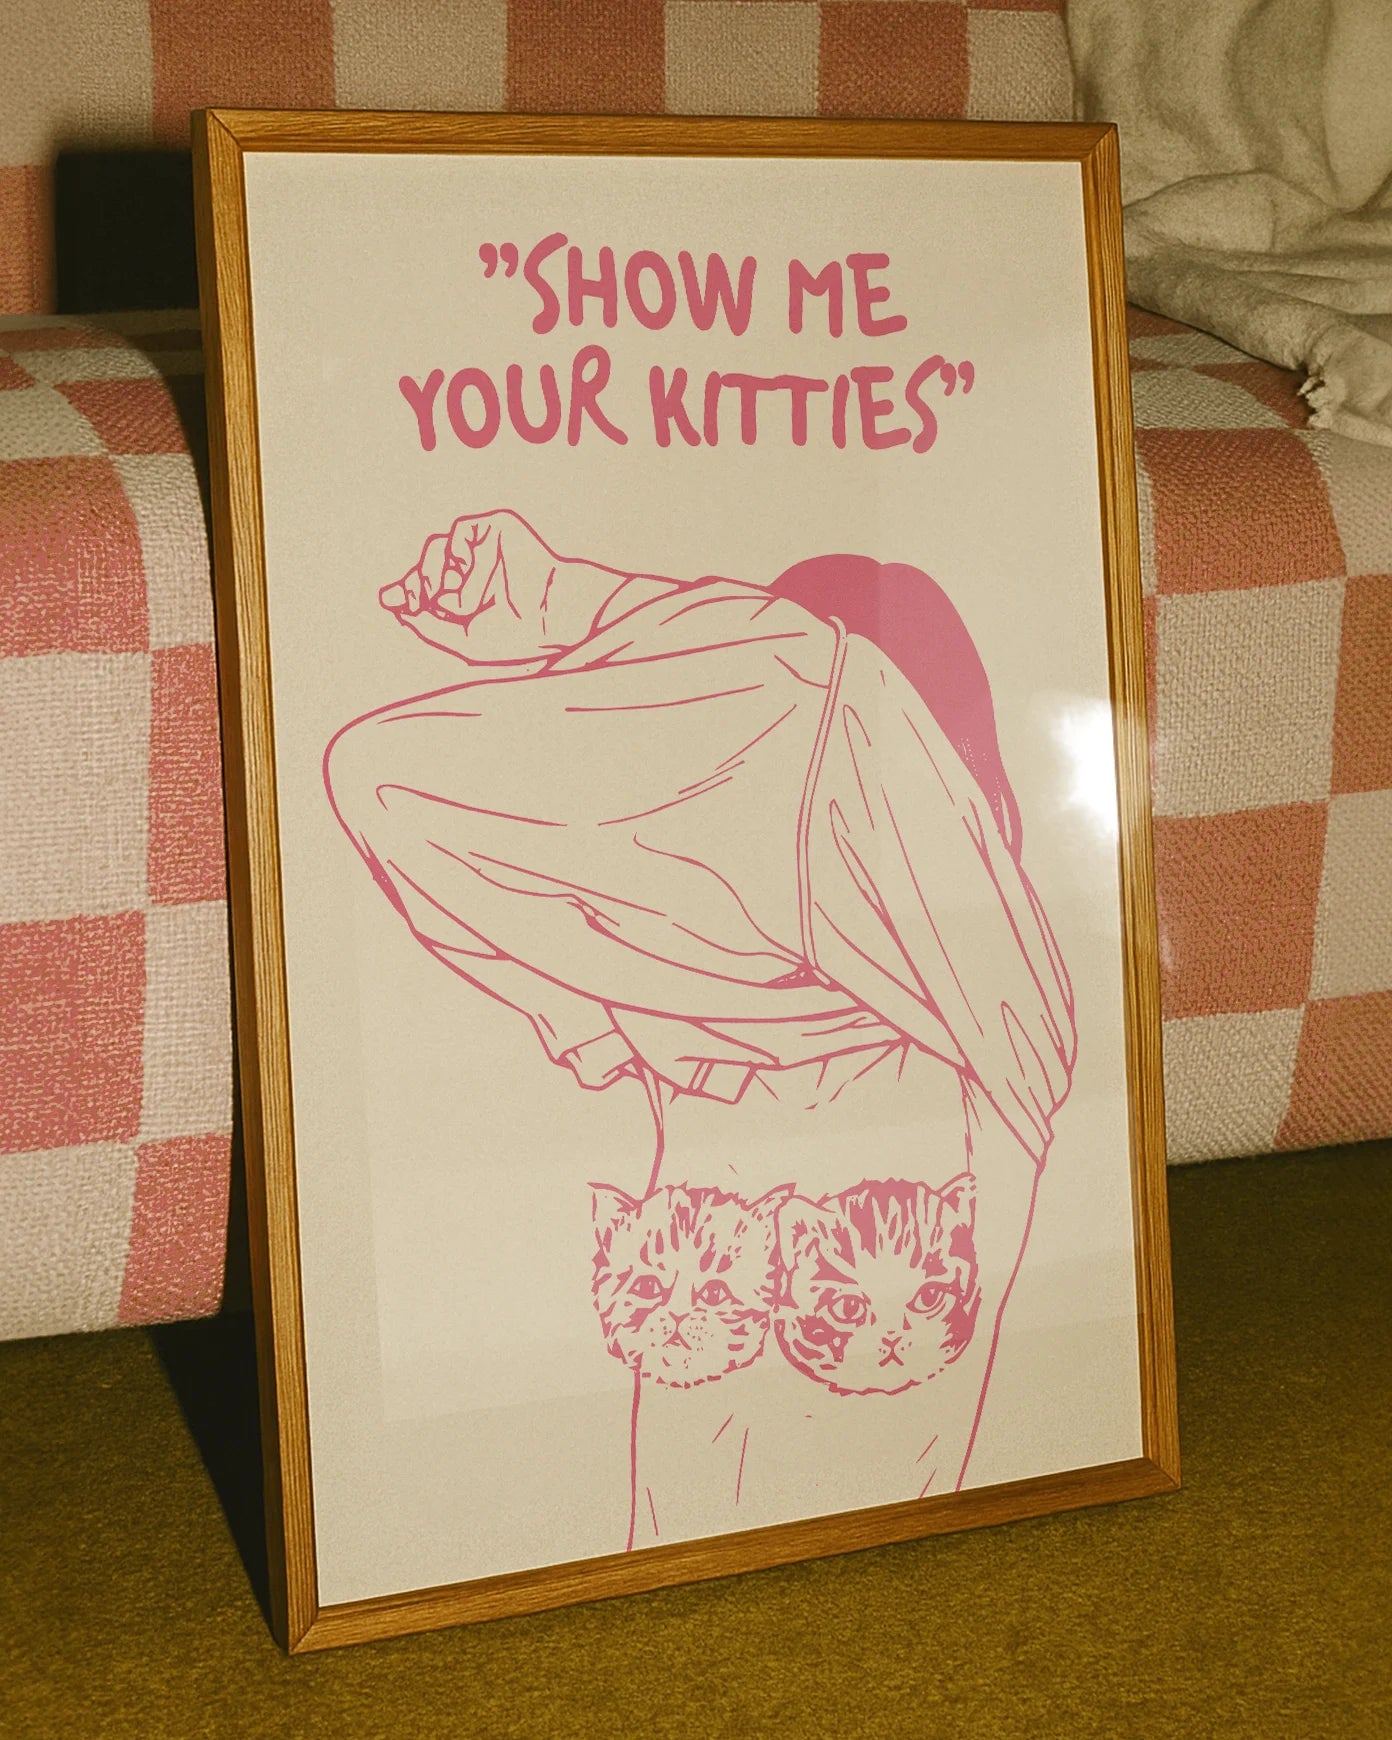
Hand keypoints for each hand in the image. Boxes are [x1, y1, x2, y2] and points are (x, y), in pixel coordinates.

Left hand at [378, 508, 558, 626]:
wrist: (549, 618)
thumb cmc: (515, 637)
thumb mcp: (461, 640)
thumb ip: (427, 625)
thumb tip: (396, 606)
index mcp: (464, 595)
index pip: (422, 585)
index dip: (403, 591)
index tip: (390, 598)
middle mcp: (470, 570)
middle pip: (423, 566)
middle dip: (416, 586)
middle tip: (425, 603)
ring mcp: (482, 549)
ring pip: (434, 548)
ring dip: (438, 580)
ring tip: (457, 603)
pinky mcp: (494, 527)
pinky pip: (458, 534)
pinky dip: (463, 560)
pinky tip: (477, 579)